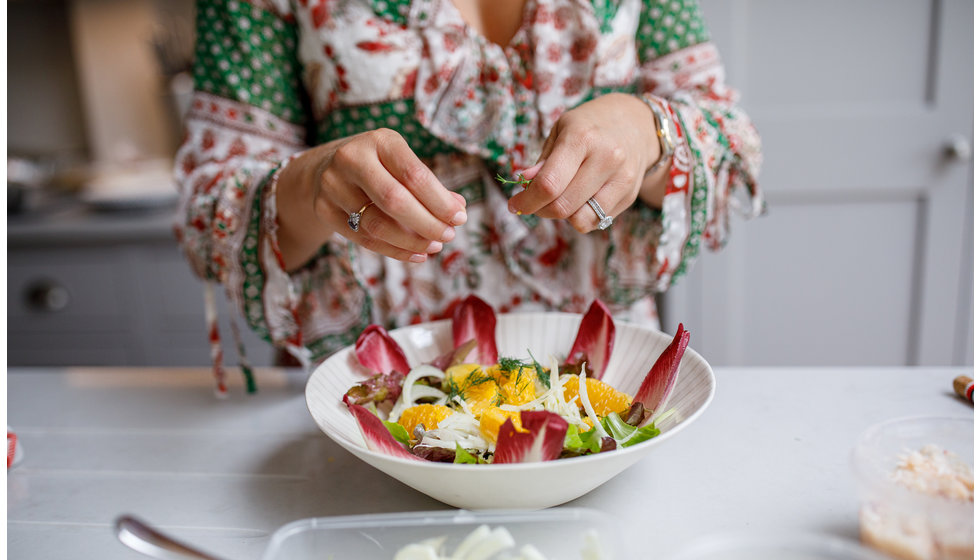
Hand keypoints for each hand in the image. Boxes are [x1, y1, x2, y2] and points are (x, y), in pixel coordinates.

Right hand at [277, 129, 466, 269]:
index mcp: (379, 140)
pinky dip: (395, 251)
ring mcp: (332, 184)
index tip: (460, 218)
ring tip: (434, 246)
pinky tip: (416, 254)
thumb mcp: (401, 163)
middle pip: (394, 200)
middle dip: (427, 224)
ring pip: (377, 224)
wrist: (324, 169)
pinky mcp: (324, 209)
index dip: (440, 201)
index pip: (414, 175)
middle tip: (449, 236)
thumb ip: (429, 185)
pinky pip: (364, 239)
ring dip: (412, 241)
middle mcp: (351, 158)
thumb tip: (458, 208)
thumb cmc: (378, 166)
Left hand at [507, 93, 665, 231]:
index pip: (549, 184)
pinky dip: (581, 216)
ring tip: (559, 198)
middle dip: (540, 210)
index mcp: (582, 138)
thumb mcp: (561, 130)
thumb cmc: (589, 126)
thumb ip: (543, 161)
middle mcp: (607, 158)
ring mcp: (622, 178)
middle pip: (563, 206)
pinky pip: (597, 221)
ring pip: (581, 220)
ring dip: (562, 216)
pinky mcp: (630, 194)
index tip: (515, 205)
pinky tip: (580, 198)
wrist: (636, 124)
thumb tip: (525, 184)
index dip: (527, 200)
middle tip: (533, 202)